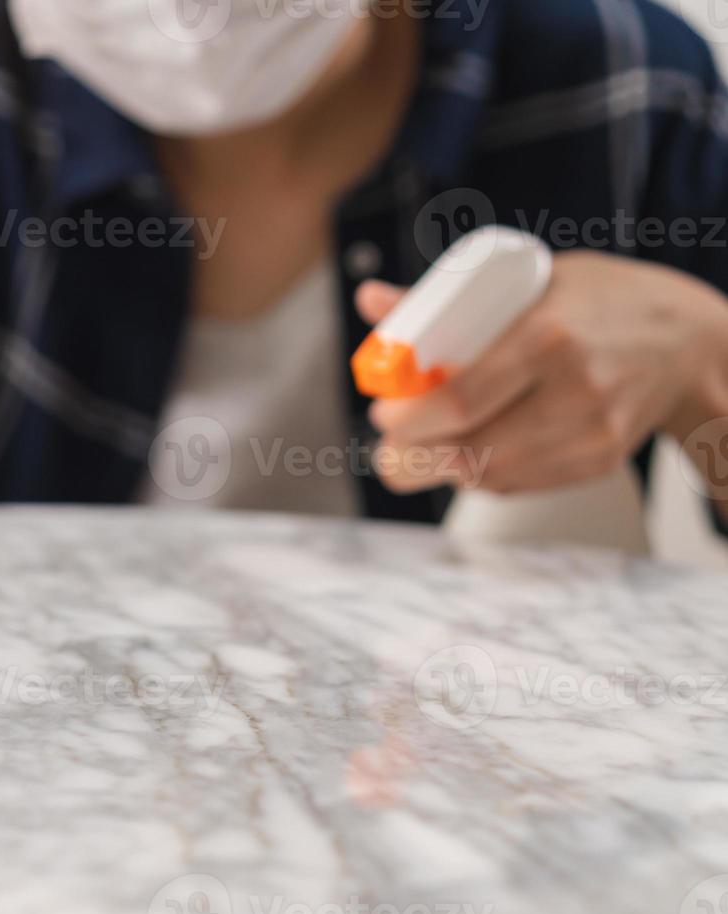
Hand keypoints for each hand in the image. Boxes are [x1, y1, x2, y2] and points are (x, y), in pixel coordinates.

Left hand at [356, 250, 727, 494]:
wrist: (692, 342)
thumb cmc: (602, 302)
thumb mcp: (530, 280)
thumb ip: (445, 300)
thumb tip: (371, 301)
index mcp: (547, 334)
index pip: (460, 398)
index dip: (408, 420)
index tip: (382, 417)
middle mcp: (573, 388)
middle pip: (469, 447)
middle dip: (410, 459)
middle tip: (386, 450)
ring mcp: (591, 431)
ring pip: (490, 473)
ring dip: (440, 470)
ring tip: (417, 453)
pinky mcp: (599, 460)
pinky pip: (520, 483)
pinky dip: (482, 473)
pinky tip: (469, 454)